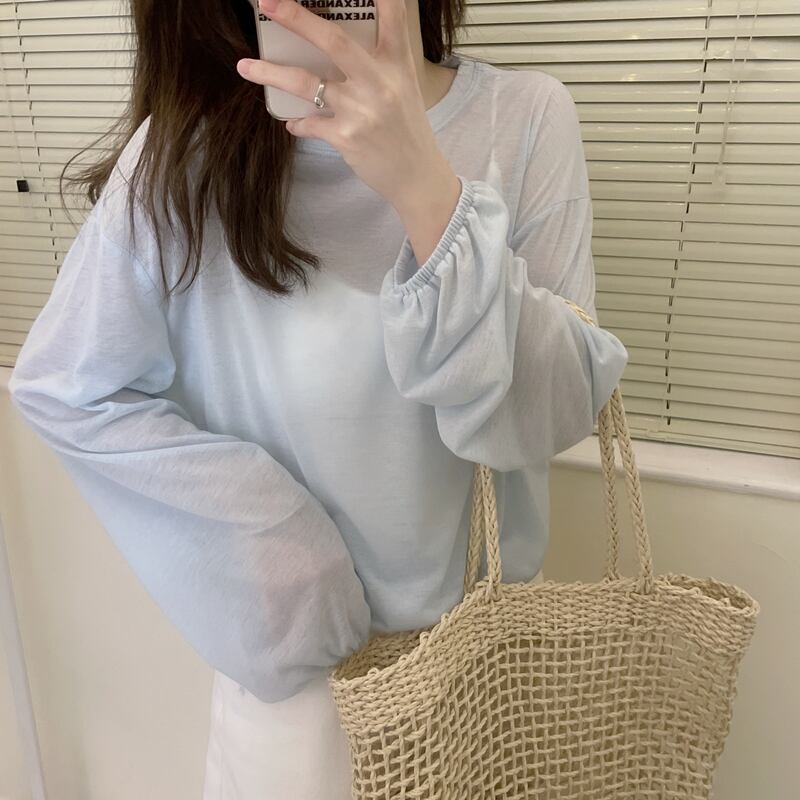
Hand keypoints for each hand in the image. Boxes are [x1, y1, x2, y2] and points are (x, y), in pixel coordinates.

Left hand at [237, 0, 458, 218]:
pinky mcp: (346, 137)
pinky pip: (309, 123)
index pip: (392, 15)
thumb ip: (379, 64)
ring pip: (306, 84)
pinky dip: (298, 123)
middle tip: (266, 1)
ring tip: (244, 66)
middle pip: (334, 41)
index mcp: (397, 64)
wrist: (418, 177)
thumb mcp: (404, 88)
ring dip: (270, 73)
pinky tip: (293, 123)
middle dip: (296, 18)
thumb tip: (335, 46)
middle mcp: (379, 82)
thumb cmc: (408, 130)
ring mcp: (360, 110)